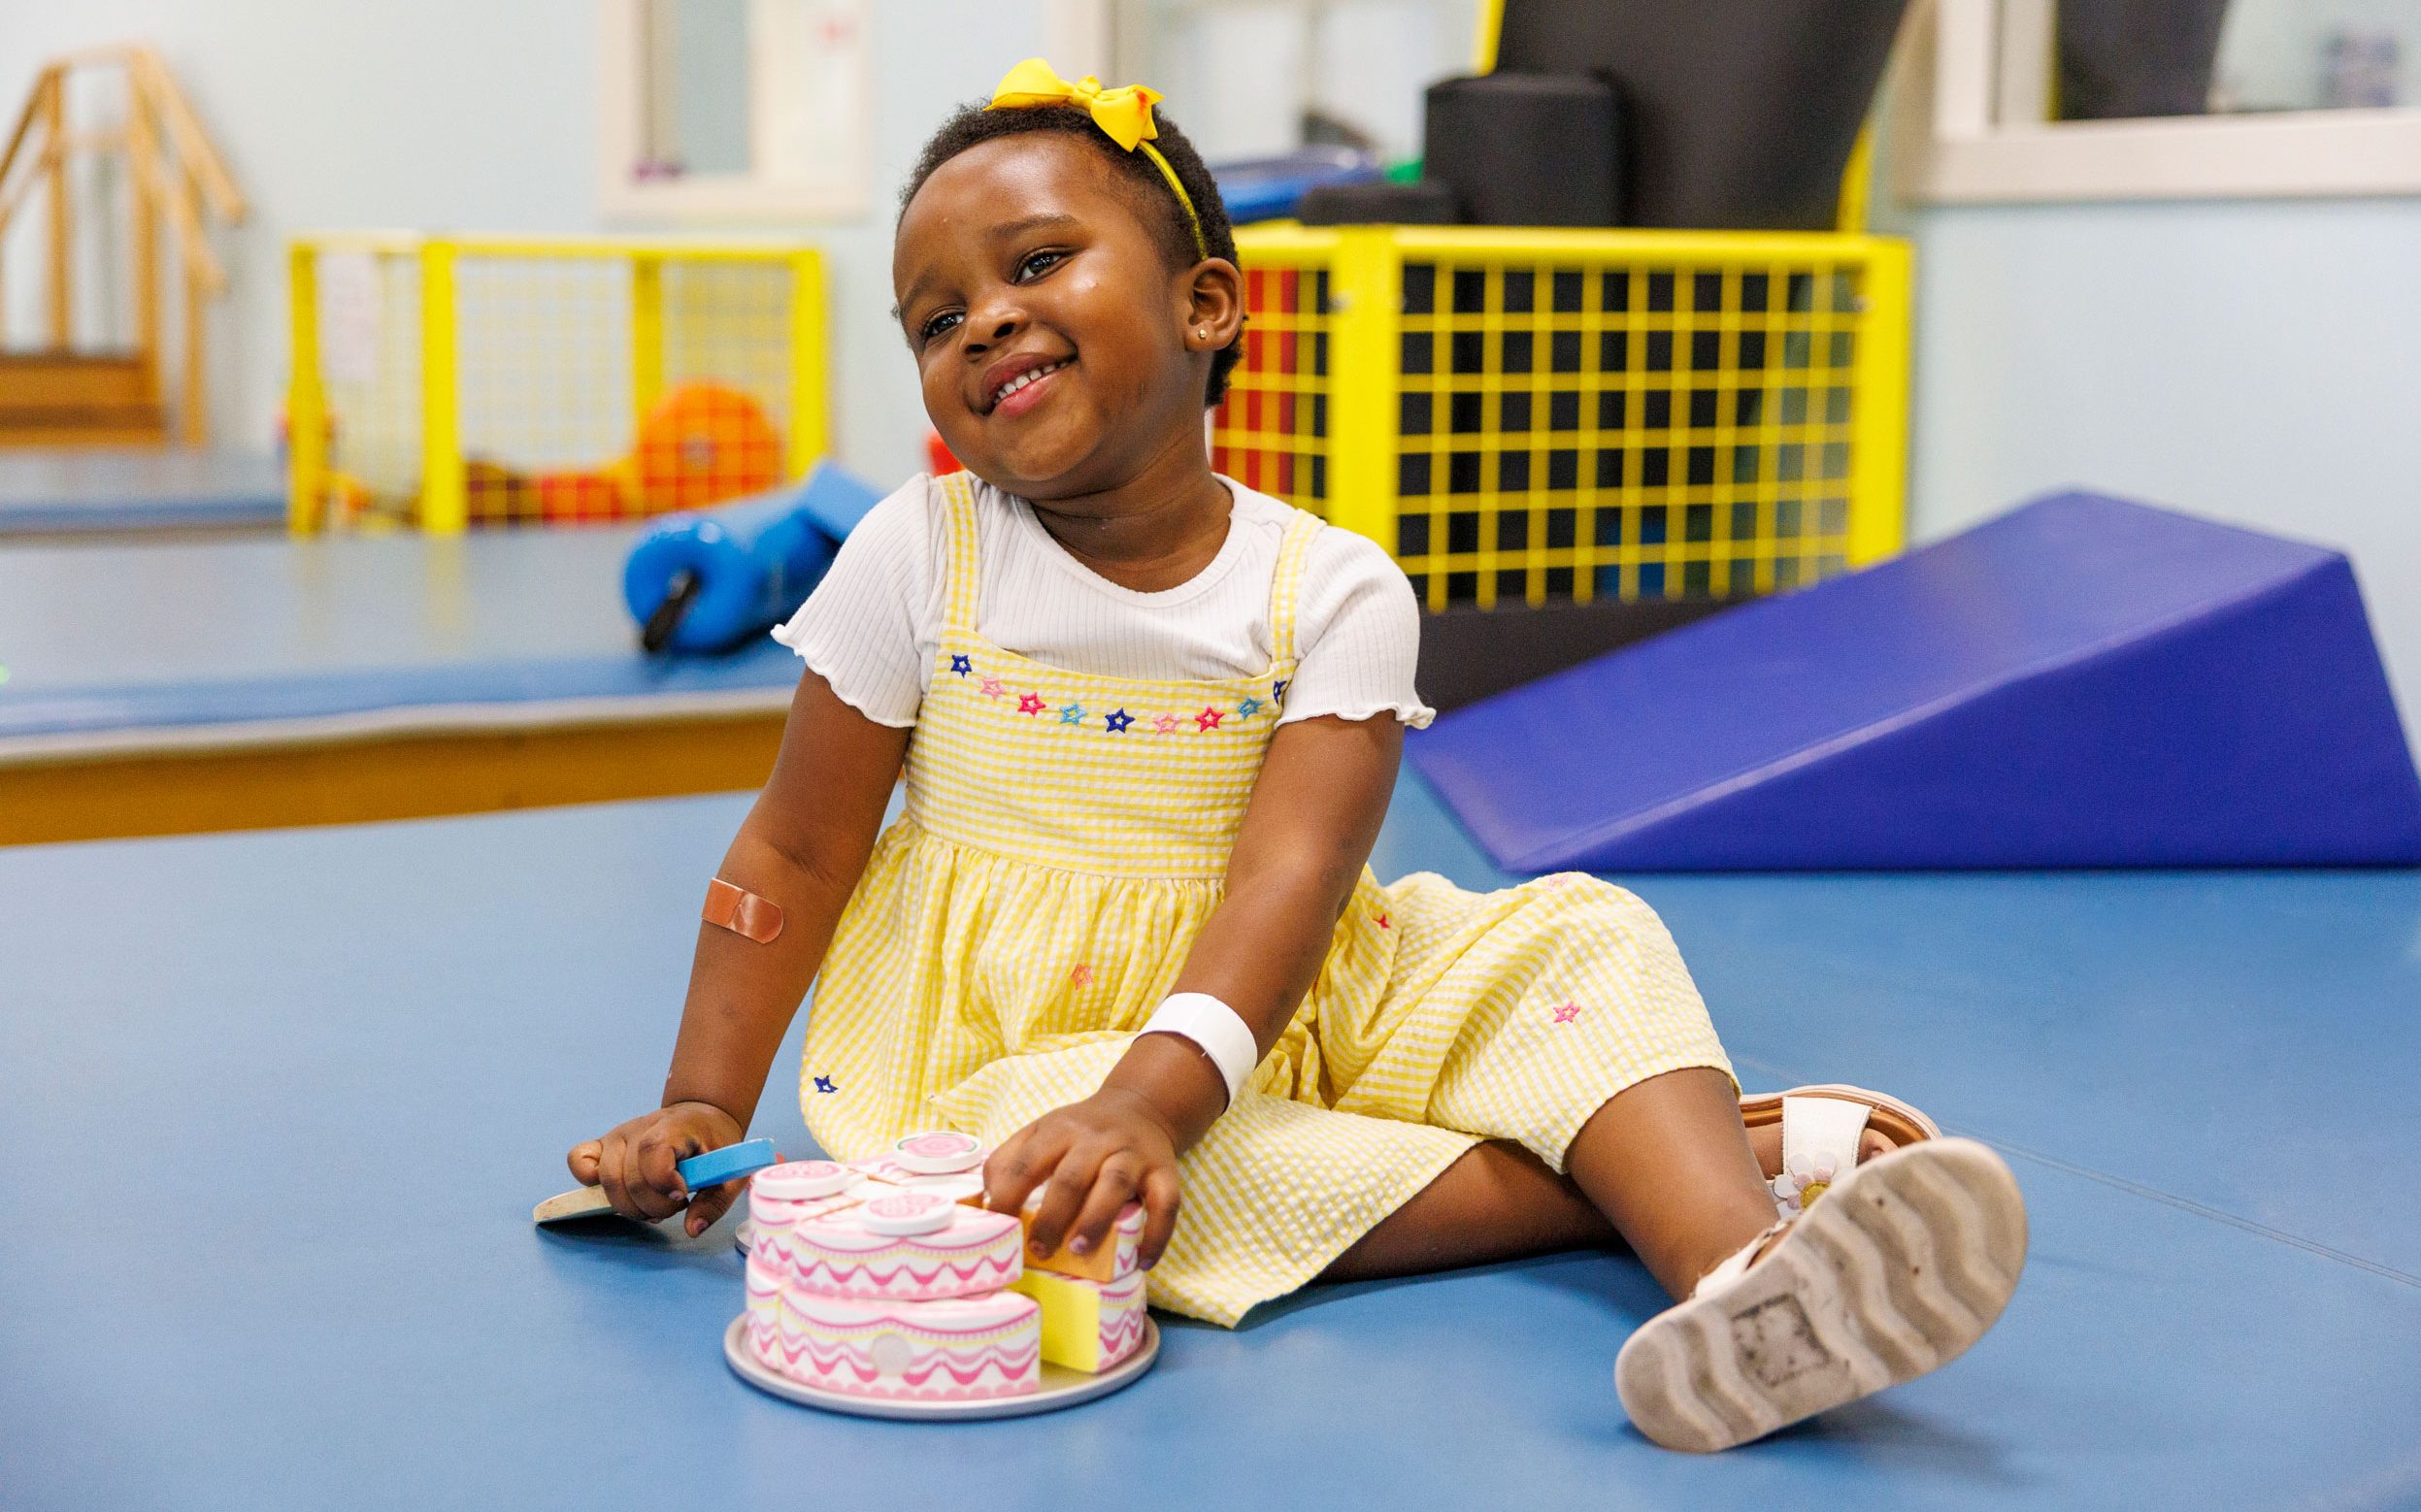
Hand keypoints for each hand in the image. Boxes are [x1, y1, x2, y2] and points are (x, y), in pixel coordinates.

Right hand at [566, 1101, 745, 1236]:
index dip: (663, 1181)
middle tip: (674, 1207)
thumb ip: (714, 1202)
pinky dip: (587, 1180)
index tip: (682, 1195)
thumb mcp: (730, 1172)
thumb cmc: (715, 1145)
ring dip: (629, 1205)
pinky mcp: (603, 1145)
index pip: (652, 1151)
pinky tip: (619, 1191)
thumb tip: (692, 1229)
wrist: (701, 1117)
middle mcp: (639, 1128)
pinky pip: (578, 1160)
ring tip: (653, 1206)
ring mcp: (617, 1136)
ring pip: (607, 1179)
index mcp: (673, 1126)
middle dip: (652, 1206)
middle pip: (629, 1177)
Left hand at [983, 1088, 1183, 1270]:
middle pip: (1071, 1177)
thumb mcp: (1041, 1132)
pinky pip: (1166, 1203)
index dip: (1008, 1197)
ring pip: (1115, 1185)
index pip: (1027, 1162)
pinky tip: (1142, 1261)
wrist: (1141, 1107)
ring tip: (1080, 1251)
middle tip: (1039, 1250)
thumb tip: (988, 1202)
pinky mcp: (1165, 1171)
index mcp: (1059, 1130)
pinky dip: (1157, 1234)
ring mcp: (1133, 1154)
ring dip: (1096, 1220)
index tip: (999, 1228)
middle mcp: (1097, 1139)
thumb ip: (1009, 1160)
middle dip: (1051, 1217)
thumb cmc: (1081, 1131)